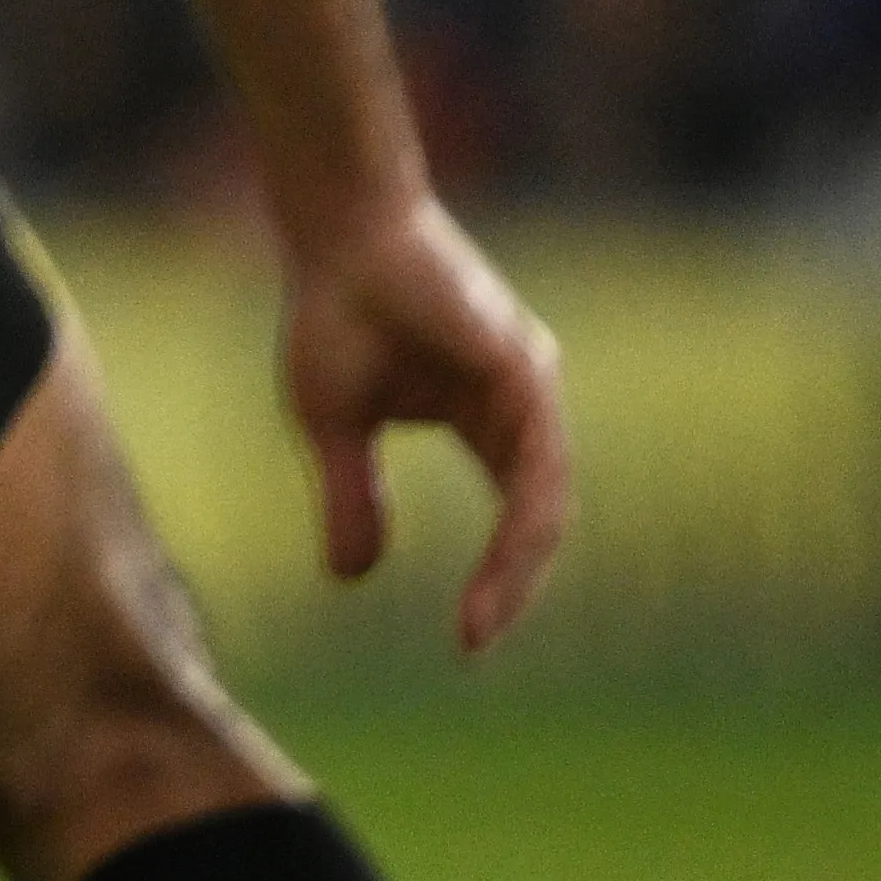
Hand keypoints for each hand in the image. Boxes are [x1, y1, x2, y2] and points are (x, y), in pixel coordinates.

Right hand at [278, 192, 572, 654]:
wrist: (337, 236)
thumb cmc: (335, 311)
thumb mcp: (335, 426)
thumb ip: (352, 498)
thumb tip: (352, 579)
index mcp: (487, 420)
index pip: (513, 517)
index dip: (495, 579)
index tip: (465, 640)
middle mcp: (523, 408)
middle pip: (538, 519)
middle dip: (510, 588)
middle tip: (474, 644)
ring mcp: (531, 388)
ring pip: (545, 500)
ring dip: (518, 569)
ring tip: (481, 622)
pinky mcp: (524, 370)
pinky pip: (540, 463)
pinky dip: (525, 521)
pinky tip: (504, 560)